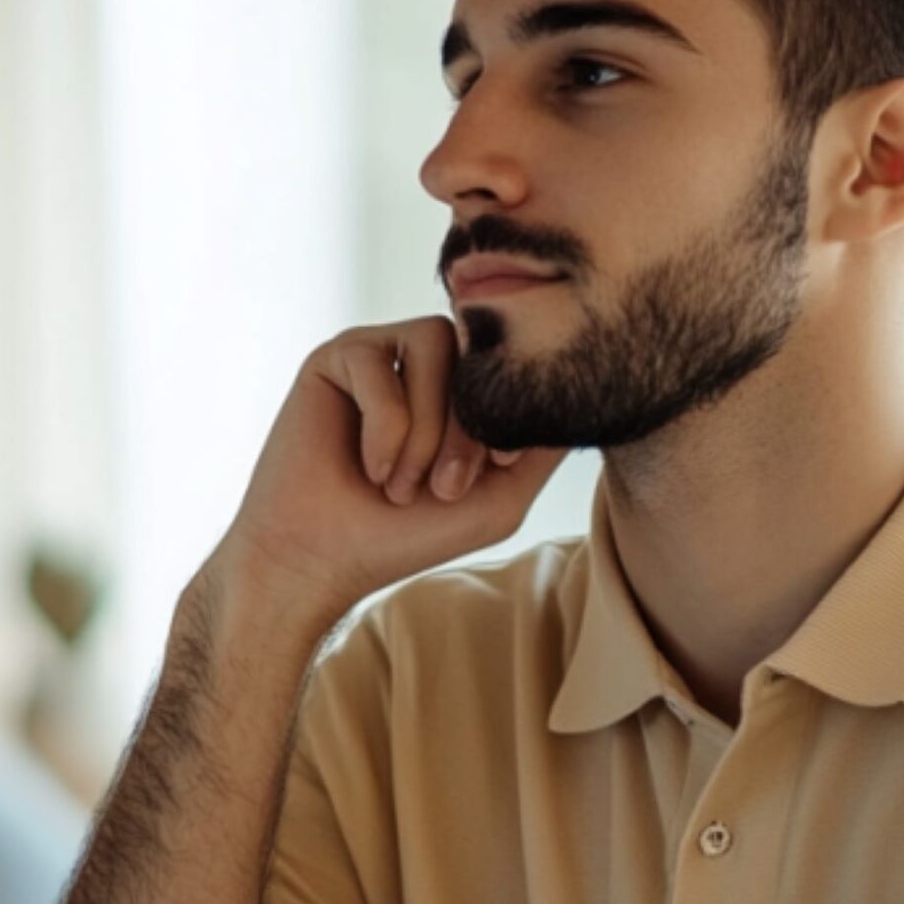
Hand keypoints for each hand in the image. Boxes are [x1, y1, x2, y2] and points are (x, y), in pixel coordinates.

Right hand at [215, 317, 564, 624]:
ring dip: (427, 425)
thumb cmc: (408, 536)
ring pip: (435, 343)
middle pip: (477, 350)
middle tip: (444, 489)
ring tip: (402, 484)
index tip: (497, 473)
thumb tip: (581, 391)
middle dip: (470, 427)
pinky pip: (380, 363)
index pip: (514, 363)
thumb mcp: (499, 498)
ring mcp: (382, 353)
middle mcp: (427, 362)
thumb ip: (541, 447)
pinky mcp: (336, 356)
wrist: (322, 560)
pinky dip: (384, 426)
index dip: (511, 417)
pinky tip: (368, 469)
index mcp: (465, 388)